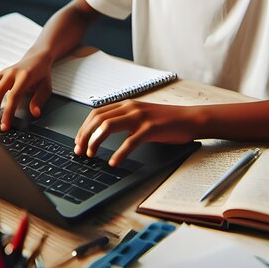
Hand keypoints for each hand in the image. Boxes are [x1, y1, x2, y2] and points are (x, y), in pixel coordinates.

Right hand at [0, 51, 52, 129]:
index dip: (8, 112)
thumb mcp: (46, 87)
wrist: (37, 58)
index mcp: (25, 76)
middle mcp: (12, 73)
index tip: (5, 125)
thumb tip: (35, 113)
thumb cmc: (42, 74)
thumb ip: (40, 100)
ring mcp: (4, 71)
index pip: (13, 96)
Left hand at [74, 100, 198, 165]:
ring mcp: (140, 117)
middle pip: (97, 119)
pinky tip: (114, 162)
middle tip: (79, 151)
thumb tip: (103, 132)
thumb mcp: (141, 116)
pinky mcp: (150, 129)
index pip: (96, 113)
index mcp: (126, 105)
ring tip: (91, 155)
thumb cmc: (166, 121)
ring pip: (108, 127)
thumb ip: (124, 120)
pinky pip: (129, 142)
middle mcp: (130, 108)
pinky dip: (119, 153)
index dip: (83, 127)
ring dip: (95, 141)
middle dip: (84, 135)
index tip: (78, 141)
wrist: (190, 119)